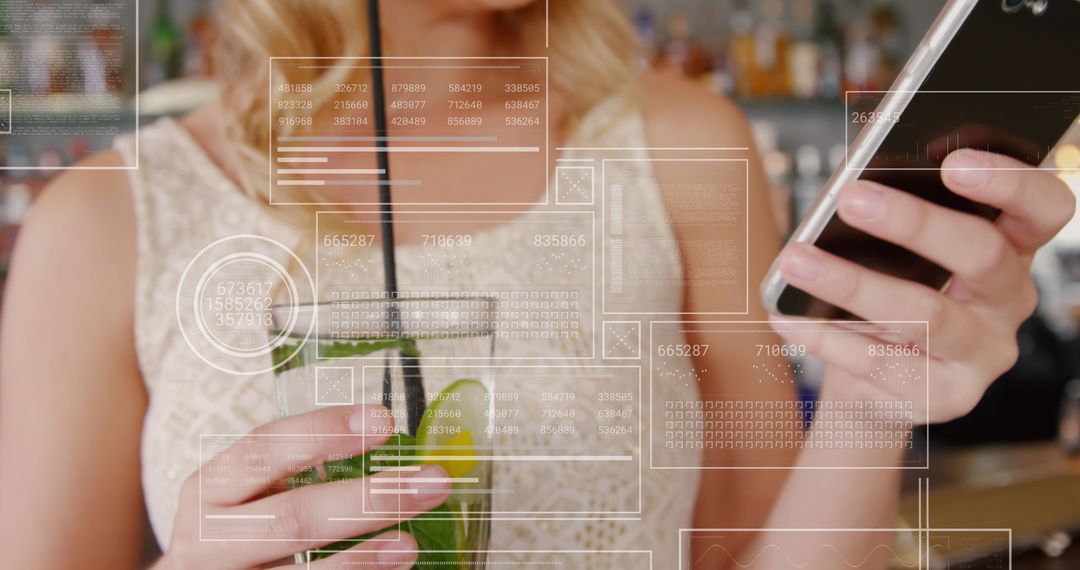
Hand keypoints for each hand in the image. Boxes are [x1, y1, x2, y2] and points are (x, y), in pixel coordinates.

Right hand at [156, 405, 449, 568]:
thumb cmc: (235, 530)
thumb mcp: (246, 494)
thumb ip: (298, 468)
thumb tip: (387, 438)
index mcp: (210, 489)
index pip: (265, 449)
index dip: (323, 431)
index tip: (385, 420)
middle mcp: (208, 537)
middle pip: (291, 516)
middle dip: (368, 498)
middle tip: (432, 481)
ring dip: (362, 556)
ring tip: (410, 542)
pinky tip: (391, 567)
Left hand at [774, 150, 1075, 423]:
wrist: (874, 388)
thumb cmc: (887, 296)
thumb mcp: (896, 254)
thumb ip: (889, 216)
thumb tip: (849, 184)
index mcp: (1011, 250)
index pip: (1043, 209)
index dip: (1010, 183)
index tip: (954, 163)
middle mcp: (1009, 302)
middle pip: (982, 255)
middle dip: (915, 223)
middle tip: (852, 198)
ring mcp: (984, 354)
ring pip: (925, 314)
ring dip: (853, 283)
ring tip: (797, 259)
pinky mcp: (948, 397)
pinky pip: (881, 363)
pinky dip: (826, 337)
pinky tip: (786, 317)